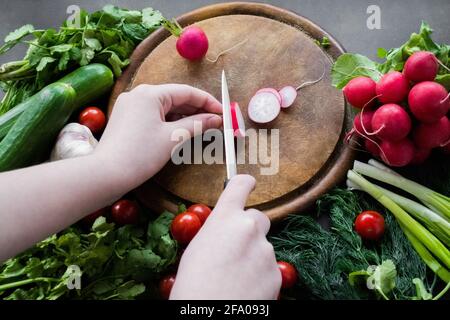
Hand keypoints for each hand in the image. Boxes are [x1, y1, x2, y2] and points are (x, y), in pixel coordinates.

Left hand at [95, 84, 222, 188]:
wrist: (107, 174)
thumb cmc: (140, 154)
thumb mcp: (173, 138)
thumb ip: (197, 124)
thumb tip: (216, 118)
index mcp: (150, 93)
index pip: (187, 92)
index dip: (209, 102)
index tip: (225, 112)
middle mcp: (138, 94)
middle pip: (175, 98)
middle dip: (197, 110)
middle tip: (217, 121)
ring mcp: (130, 106)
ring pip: (165, 107)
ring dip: (185, 116)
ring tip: (204, 127)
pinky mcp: (126, 118)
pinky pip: (154, 115)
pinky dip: (170, 122)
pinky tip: (183, 130)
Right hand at [170, 175, 281, 299]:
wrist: (208, 312)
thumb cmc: (193, 283)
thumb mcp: (197, 246)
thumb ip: (216, 231)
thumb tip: (224, 231)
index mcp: (226, 217)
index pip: (240, 185)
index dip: (244, 183)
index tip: (248, 183)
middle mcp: (249, 227)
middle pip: (257, 217)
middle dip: (248, 228)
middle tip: (235, 246)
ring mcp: (265, 250)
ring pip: (262, 245)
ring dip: (253, 254)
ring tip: (235, 275)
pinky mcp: (276, 272)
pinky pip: (269, 267)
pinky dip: (259, 274)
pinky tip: (245, 287)